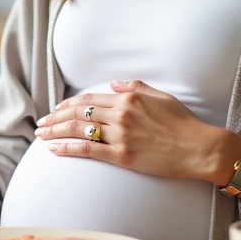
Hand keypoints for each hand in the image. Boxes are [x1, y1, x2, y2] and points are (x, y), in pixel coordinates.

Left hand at [32, 80, 240, 184]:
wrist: (199, 148)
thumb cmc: (183, 123)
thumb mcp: (160, 96)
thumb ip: (134, 86)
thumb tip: (113, 84)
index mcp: (128, 98)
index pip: (89, 99)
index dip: (69, 104)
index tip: (57, 109)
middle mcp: (121, 114)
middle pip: (78, 113)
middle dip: (55, 118)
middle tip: (41, 123)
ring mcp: (120, 135)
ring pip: (78, 130)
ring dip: (55, 132)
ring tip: (41, 135)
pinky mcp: (122, 156)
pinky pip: (88, 150)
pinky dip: (68, 149)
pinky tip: (54, 150)